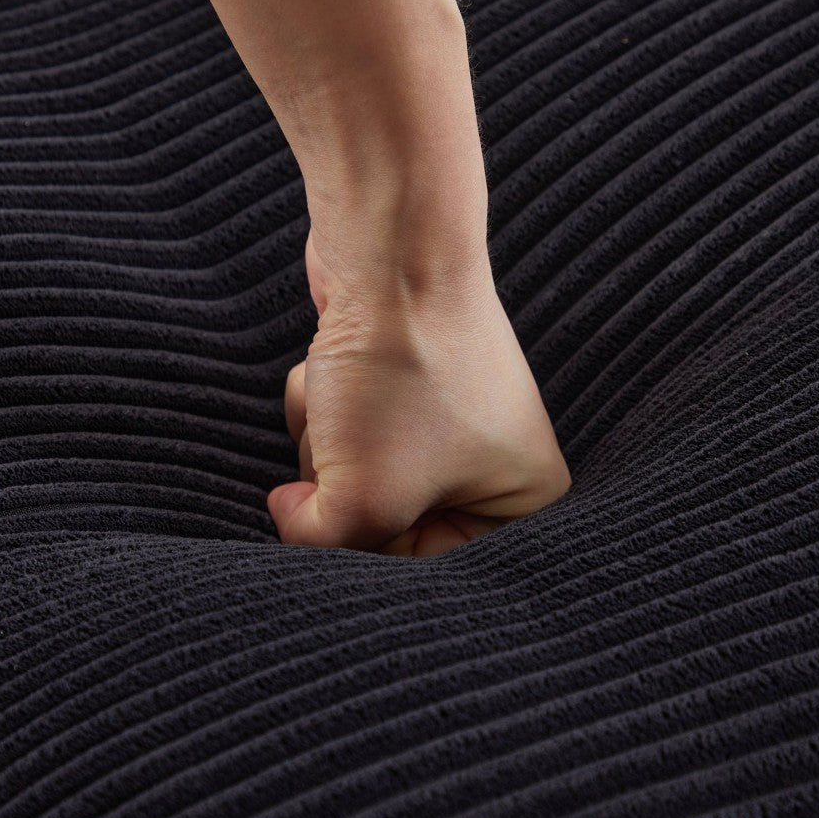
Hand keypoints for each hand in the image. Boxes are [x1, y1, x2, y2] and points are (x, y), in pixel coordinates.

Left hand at [267, 227, 571, 555]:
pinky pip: (340, 428)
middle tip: (355, 447)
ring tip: (348, 401)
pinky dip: (323, 404)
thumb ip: (322, 546)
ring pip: (353, 476)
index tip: (351, 516)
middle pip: (387, 526)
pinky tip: (333, 369)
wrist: (390, 247)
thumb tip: (291, 518)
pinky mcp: (396, 380)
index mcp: (527, 500)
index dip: (374, 551)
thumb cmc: (404, 373)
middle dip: (347, 486)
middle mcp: (493, 461)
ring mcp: (443, 417)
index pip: (433, 570)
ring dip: (326, 444)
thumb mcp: (365, 498)